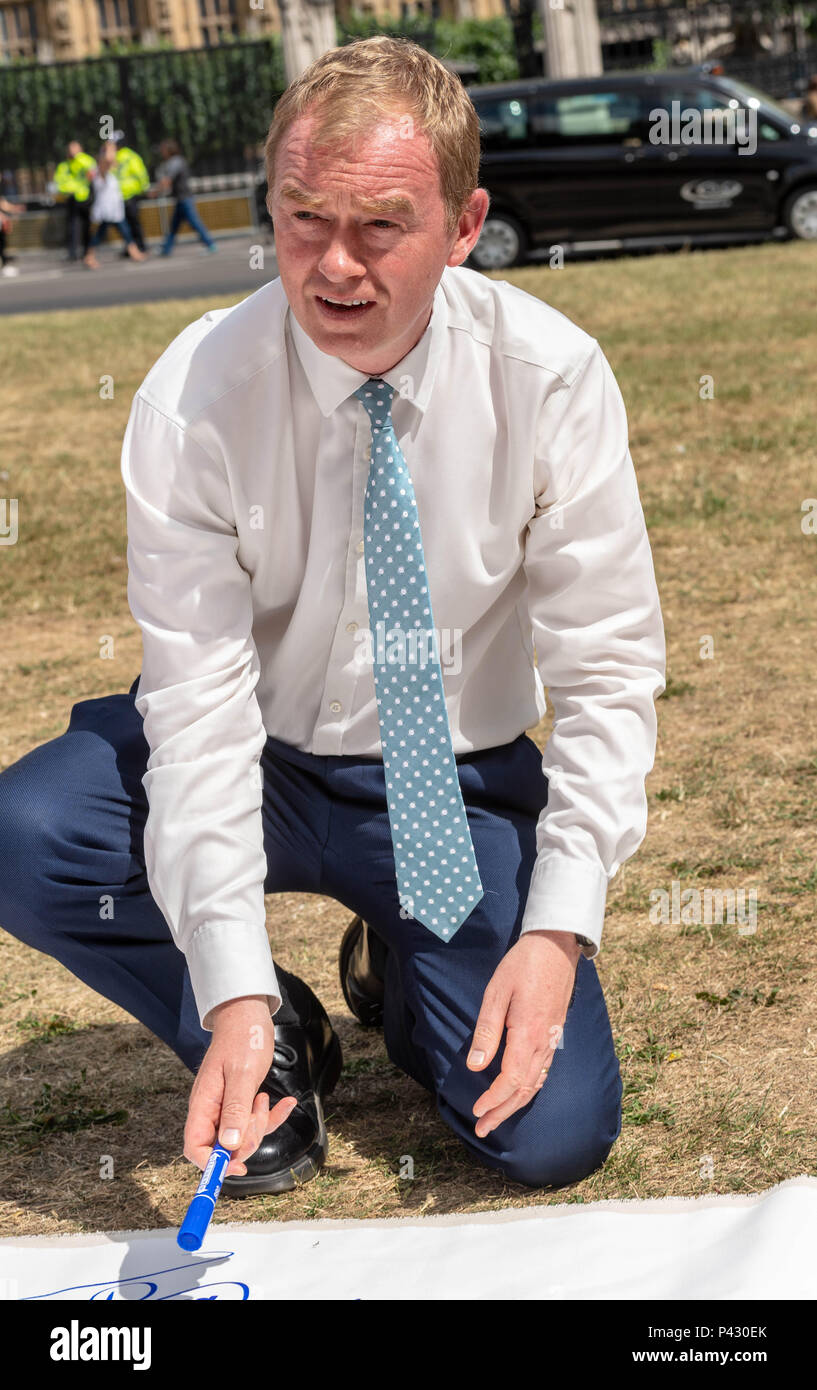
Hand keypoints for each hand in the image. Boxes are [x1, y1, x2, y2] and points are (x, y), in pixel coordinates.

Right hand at [183, 994, 296, 1177]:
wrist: (248, 1015)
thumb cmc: (242, 1038)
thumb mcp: (242, 1074)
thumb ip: (235, 1109)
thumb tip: (228, 1146)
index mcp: (202, 1104)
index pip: (195, 1148)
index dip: (212, 1164)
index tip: (237, 1167)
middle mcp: (212, 1110)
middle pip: (223, 1147)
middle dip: (246, 1140)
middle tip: (258, 1113)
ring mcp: (227, 1106)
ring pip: (242, 1136)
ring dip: (260, 1124)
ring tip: (265, 1098)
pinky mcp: (242, 1101)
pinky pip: (256, 1121)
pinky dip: (273, 1115)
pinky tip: (286, 1103)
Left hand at [467, 931, 580, 1137]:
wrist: (556, 946)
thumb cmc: (522, 965)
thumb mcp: (496, 992)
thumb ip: (486, 1031)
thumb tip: (475, 1066)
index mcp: (527, 1033)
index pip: (510, 1080)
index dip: (493, 1100)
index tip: (477, 1112)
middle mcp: (544, 1042)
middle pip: (524, 1089)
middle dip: (503, 1112)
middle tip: (482, 1129)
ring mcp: (553, 1039)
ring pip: (536, 1082)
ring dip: (516, 1104)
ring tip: (497, 1118)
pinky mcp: (555, 1034)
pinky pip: (544, 1070)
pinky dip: (531, 1088)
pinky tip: (521, 1093)